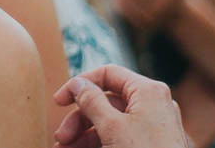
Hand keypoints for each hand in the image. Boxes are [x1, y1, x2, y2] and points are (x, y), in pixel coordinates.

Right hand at [54, 65, 190, 147]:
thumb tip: (78, 84)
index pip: (108, 74)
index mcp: (148, 91)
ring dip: (85, 135)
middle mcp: (153, 104)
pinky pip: (121, 136)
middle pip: (106, 101)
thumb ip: (91, 101)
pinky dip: (100, 142)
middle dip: (80, 119)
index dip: (80, 84)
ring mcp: (154, 125)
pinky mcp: (152, 143)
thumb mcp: (112, 127)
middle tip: (62, 137)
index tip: (60, 101)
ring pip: (111, 121)